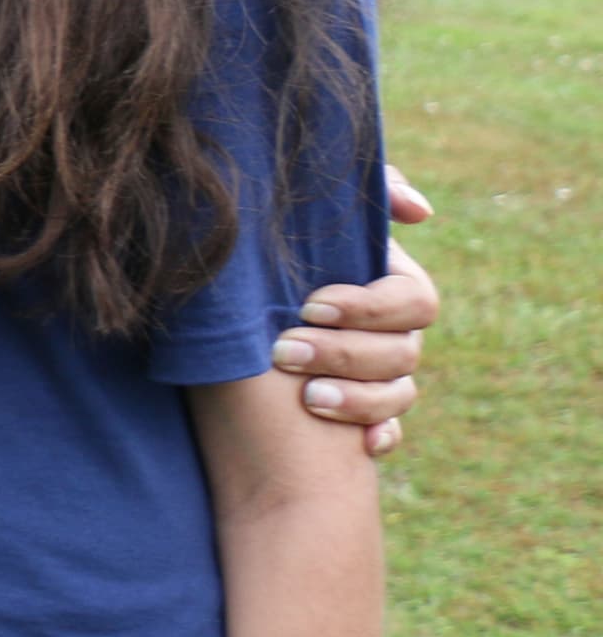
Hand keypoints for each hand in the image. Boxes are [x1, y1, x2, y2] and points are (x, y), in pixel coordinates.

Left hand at [284, 166, 436, 460]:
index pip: (414, 301)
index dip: (368, 307)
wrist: (215, 301)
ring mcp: (379, 373)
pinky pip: (387, 431)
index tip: (308, 305)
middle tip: (283, 351)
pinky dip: (380, 436)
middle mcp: (391, 330)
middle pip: (404, 351)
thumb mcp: (297, 213)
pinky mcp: (356, 409)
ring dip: (360, 399)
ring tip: (309, 399)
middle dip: (345, 354)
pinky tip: (362, 444)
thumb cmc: (264, 243)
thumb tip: (421, 210)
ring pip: (400, 393)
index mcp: (387, 282)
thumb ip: (362, 192)